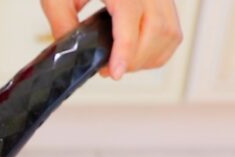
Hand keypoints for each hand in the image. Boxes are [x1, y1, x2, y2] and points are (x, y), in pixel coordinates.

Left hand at [40, 0, 181, 79]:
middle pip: (156, 30)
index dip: (125, 50)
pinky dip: (158, 51)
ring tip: (122, 63)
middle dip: (133, 60)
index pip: (130, 18)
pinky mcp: (164, 1)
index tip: (115, 72)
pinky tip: (138, 56)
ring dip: (147, 58)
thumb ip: (62, 22)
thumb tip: (72, 52)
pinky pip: (173, 31)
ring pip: (170, 33)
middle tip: (109, 69)